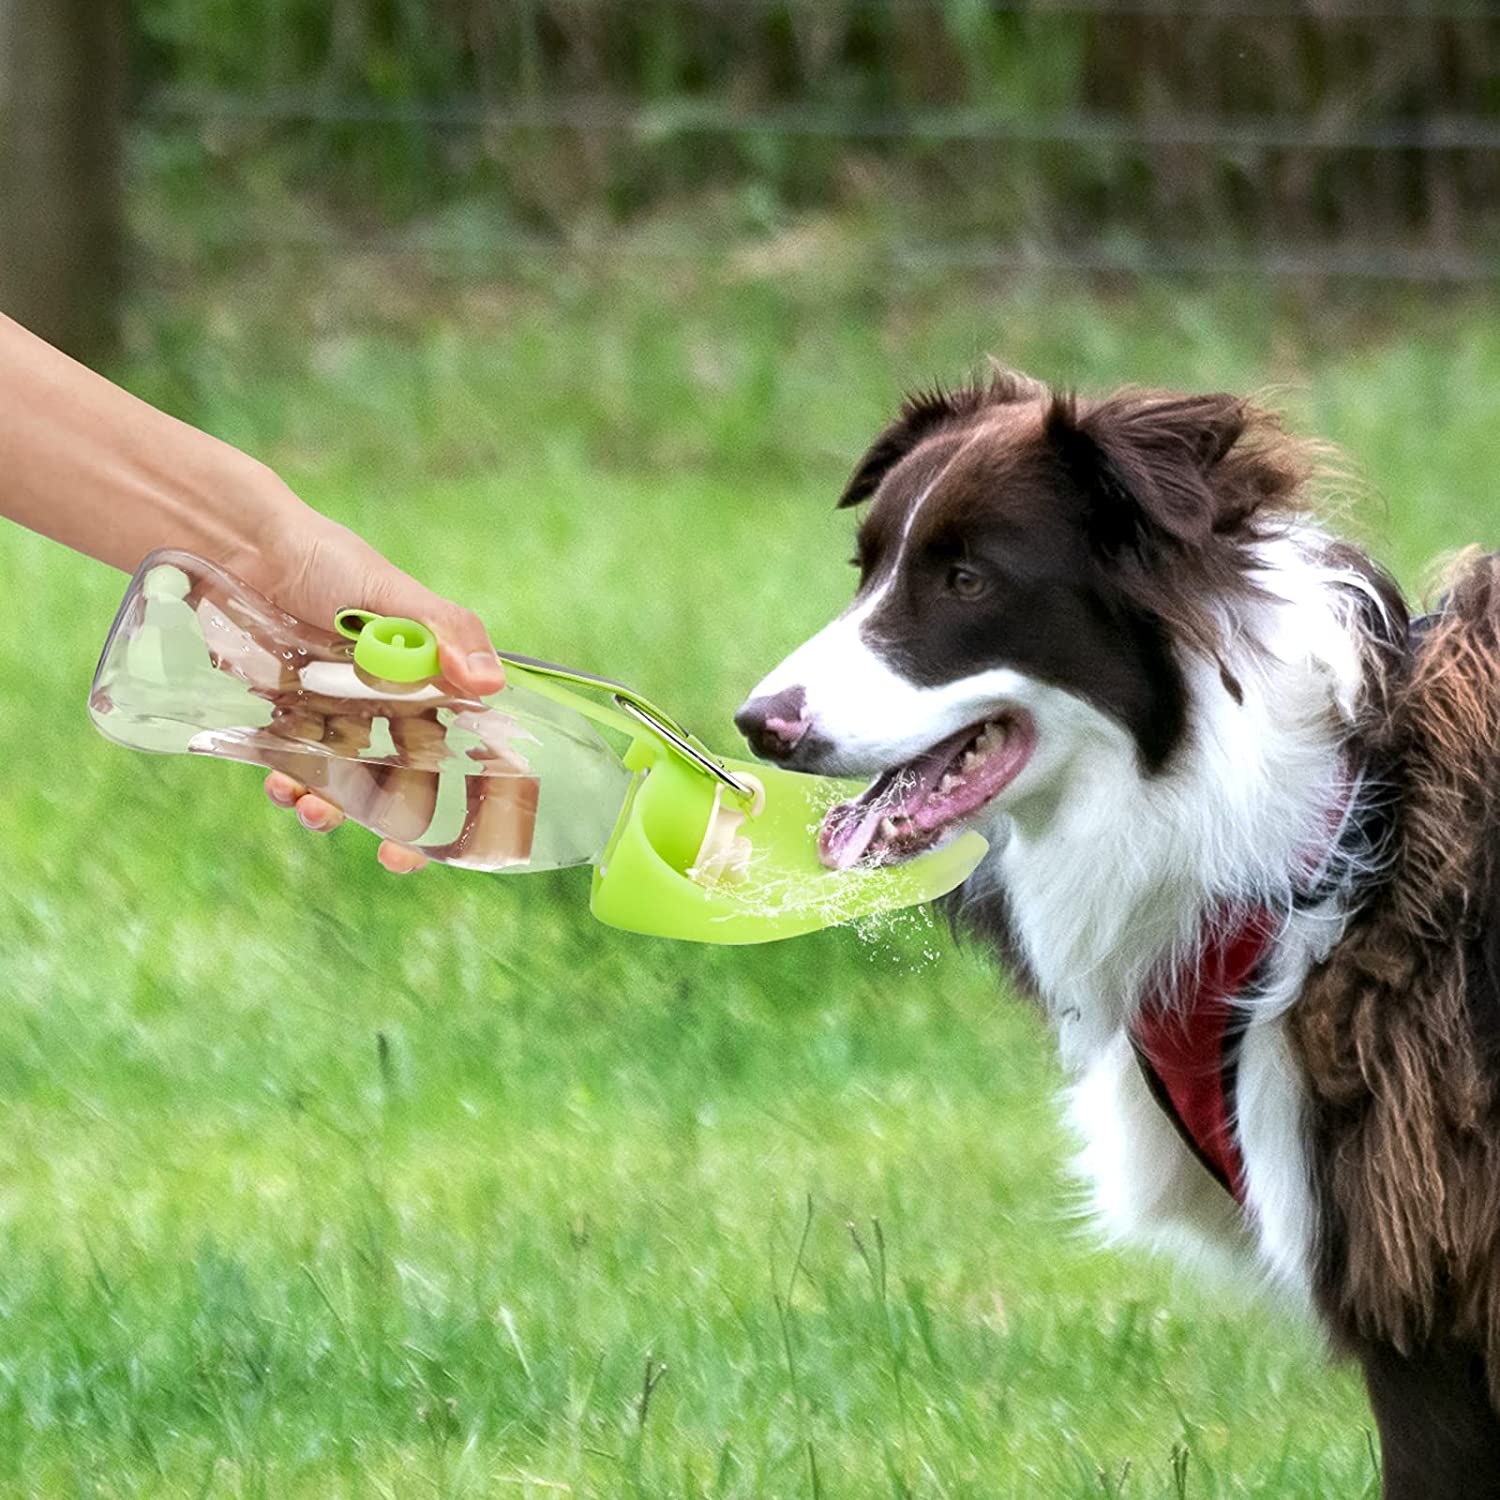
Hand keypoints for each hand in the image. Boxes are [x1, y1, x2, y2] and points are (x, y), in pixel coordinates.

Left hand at [241, 502, 506, 873]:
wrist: (242, 547)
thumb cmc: (331, 562)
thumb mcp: (394, 594)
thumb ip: (445, 633)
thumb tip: (491, 684)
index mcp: (427, 680)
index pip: (464, 744)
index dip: (472, 792)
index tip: (469, 834)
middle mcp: (387, 704)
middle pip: (409, 778)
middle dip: (405, 825)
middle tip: (395, 855)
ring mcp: (336, 714)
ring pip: (348, 780)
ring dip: (337, 808)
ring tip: (316, 811)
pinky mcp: (286, 716)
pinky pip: (293, 765)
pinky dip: (289, 785)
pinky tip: (281, 787)